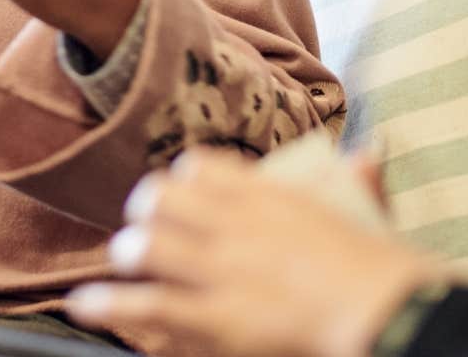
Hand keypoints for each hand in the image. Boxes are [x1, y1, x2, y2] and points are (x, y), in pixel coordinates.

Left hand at [65, 150, 443, 356]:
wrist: (381, 310)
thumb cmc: (382, 269)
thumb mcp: (370, 212)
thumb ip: (361, 179)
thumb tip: (369, 150)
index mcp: (267, 196)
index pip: (203, 169)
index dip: (183, 179)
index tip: (181, 189)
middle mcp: (235, 226)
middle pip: (164, 201)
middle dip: (148, 210)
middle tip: (145, 223)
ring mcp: (220, 271)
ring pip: (150, 247)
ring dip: (134, 252)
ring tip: (128, 258)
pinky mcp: (215, 317)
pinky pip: (148, 305)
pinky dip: (110, 304)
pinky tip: (85, 303)